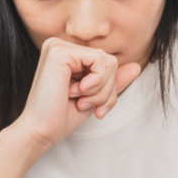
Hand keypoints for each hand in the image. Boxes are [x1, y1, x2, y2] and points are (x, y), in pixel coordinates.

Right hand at [11, 37, 141, 149]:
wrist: (40, 131)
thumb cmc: (61, 117)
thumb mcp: (95, 97)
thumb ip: (113, 81)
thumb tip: (136, 66)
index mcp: (68, 55)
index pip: (107, 63)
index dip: (109, 89)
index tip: (96, 108)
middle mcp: (61, 46)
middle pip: (111, 61)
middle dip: (107, 90)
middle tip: (85, 105)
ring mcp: (59, 46)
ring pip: (108, 61)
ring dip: (101, 90)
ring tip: (80, 100)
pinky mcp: (60, 51)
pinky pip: (100, 60)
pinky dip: (96, 83)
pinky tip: (75, 92)